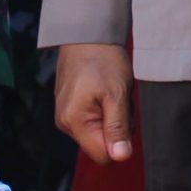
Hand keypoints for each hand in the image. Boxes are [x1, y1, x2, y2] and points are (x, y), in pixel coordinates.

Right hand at [54, 42, 134, 163]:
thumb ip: (118, 127)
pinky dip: (104, 108)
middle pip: (101, 144)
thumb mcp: (117, 94)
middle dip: (117, 127)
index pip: (102, 156)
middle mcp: (66, 123)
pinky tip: (104, 90)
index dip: (120, 143)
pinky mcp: (69, 106)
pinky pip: (92, 119)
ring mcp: (66, 114)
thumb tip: (121, 158)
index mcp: (75, 122)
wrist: (86, 32)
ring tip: (112, 92)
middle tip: (120, 100)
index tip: (124, 117)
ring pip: (98, 131)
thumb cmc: (103, 60)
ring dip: (112, 117)